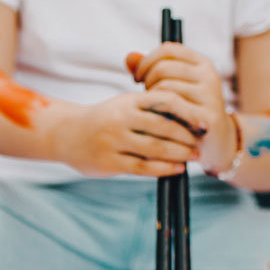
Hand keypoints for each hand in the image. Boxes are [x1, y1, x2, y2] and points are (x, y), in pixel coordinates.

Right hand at [53, 90, 200, 178]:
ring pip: (155, 148)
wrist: (66, 134)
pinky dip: (164, 168)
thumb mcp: (124, 104)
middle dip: (186, 136)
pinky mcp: (110, 162)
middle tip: (202, 142)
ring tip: (194, 156)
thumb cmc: (104, 119)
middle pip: (163, 126)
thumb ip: (150, 107)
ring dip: (179, 153)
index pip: (165, 101)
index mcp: (128, 101)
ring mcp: (114, 141)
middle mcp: (121, 119)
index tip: (203, 121)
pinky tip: (177, 169)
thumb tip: (187, 115)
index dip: (187, 111)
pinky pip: (143, 167)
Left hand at [126, 43, 235, 170]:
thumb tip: (129, 58)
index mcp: (203, 64)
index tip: (138, 78)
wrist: (215, 142)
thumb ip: (151, 70)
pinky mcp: (205, 116)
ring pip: (164, 87)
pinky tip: (157, 121)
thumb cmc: (187, 112)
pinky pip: (169, 107)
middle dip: (147, 82)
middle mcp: (209, 76)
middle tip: (146, 99)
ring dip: (151, 99)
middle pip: (162, 68)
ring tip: (153, 110)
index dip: (147, 61)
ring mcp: (209, 96)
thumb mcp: (174, 87)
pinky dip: (157, 113)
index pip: (168, 49)